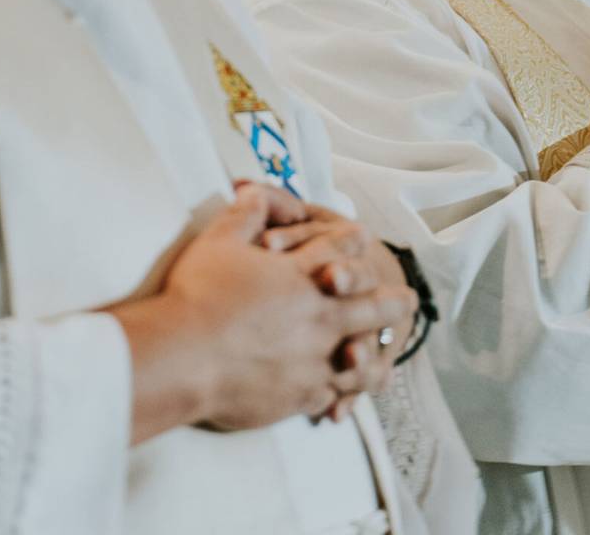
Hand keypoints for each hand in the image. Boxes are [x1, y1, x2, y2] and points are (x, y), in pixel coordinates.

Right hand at [138, 185, 414, 432]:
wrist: (182, 357)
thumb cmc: (197, 296)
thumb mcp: (220, 239)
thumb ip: (245, 212)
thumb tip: (253, 189)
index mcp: (304, 277)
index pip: (342, 250)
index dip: (354, 240)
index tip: (363, 238)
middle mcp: (320, 319)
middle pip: (372, 307)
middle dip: (392, 302)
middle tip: (407, 300)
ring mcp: (314, 362)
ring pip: (361, 361)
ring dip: (375, 358)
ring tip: (384, 363)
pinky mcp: (298, 396)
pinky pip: (330, 396)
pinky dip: (338, 397)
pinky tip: (339, 400)